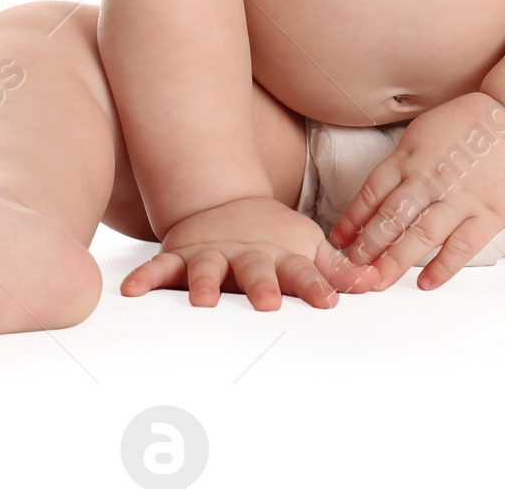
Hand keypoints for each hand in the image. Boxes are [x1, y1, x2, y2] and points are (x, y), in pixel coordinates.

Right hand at [121, 197, 383, 310]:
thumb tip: (372, 282)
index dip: (318, 285)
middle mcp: (246, 256)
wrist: (227, 201)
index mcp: (280, 255)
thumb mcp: (308, 245)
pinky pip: (160, 268)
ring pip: (206, 270)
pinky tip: (131, 291)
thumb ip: (335, 269)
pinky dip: (146, 278)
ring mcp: (211, 255)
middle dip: (262, 285)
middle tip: (268, 302)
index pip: (304, 271)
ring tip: (201, 301)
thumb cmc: (273, 235)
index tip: (330, 301)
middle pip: (256, 270)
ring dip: (204, 284)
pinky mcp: (180, 256)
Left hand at [328, 92, 504, 290]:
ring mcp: (460, 196)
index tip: (339, 241)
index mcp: (411, 155)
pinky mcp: (488, 213)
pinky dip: (442, 267)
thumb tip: (377, 194)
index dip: (353, 219)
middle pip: (391, 218)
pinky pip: (461, 246)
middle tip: (351, 271)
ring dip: (395, 261)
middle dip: (367, 248)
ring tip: (377, 282)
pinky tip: (425, 283)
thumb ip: (402, 162)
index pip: (372, 192)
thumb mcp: (425, 131)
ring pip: (420, 235)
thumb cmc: (471, 124)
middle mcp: (430, 177)